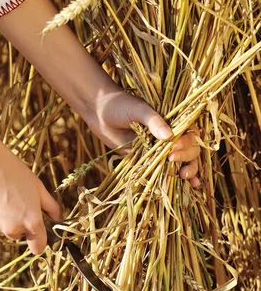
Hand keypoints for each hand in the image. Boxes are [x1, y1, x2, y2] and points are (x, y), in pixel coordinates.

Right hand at [0, 139, 60, 253]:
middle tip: (16, 201)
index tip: (37, 233)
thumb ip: (51, 207)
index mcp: (31, 222)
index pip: (38, 247)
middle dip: (20, 223)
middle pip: (19, 235)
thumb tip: (58, 219)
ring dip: (4, 218)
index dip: (39, 240)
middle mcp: (13, 229)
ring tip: (0, 196)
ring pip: (3, 228)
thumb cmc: (14, 172)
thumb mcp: (38, 187)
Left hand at [86, 89, 200, 187]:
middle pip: (190, 148)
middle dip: (185, 155)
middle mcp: (170, 135)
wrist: (99, 112)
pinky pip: (166, 169)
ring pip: (184, 160)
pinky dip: (179, 177)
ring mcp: (160, 148)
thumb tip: (168, 136)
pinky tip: (191, 185)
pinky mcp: (149, 159)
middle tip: (171, 158)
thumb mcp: (138, 110)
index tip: (173, 147)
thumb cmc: (120, 105)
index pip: (189, 132)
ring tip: (185, 176)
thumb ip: (153, 121)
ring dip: (189, 169)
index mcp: (172, 120)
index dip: (186, 142)